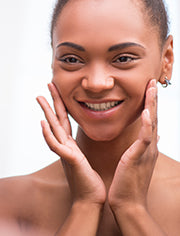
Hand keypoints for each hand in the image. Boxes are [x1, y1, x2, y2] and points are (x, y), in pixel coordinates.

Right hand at [37, 83, 105, 205]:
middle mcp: (65, 144)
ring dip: (46, 112)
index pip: (64, 119)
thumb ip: (77, 148)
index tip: (58, 90)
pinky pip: (55, 145)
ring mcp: (64, 151)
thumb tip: (76, 142)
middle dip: (52, 101)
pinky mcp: (68, 160)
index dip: (61, 104)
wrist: (90, 200)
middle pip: (57, 118)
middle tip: (47, 85)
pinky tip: (43, 123)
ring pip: (53, 128)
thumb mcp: (83, 159)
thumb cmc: (88, 181)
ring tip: (40, 98)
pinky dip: (48, 134)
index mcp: (70, 143)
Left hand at [108, 79, 157, 211]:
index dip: (150, 103)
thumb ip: (145, 145)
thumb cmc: (129, 181)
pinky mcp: (139, 157)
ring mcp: (146, 151)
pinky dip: (147, 125)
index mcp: (147, 145)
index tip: (148, 87)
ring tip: (151, 87)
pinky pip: (145, 138)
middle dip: (153, 98)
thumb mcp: (138, 159)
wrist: (127, 202)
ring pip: (152, 123)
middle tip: (152, 80)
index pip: (150, 119)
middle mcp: (150, 146)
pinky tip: (147, 112)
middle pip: (154, 116)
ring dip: (152, 104)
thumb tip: (154, 134)